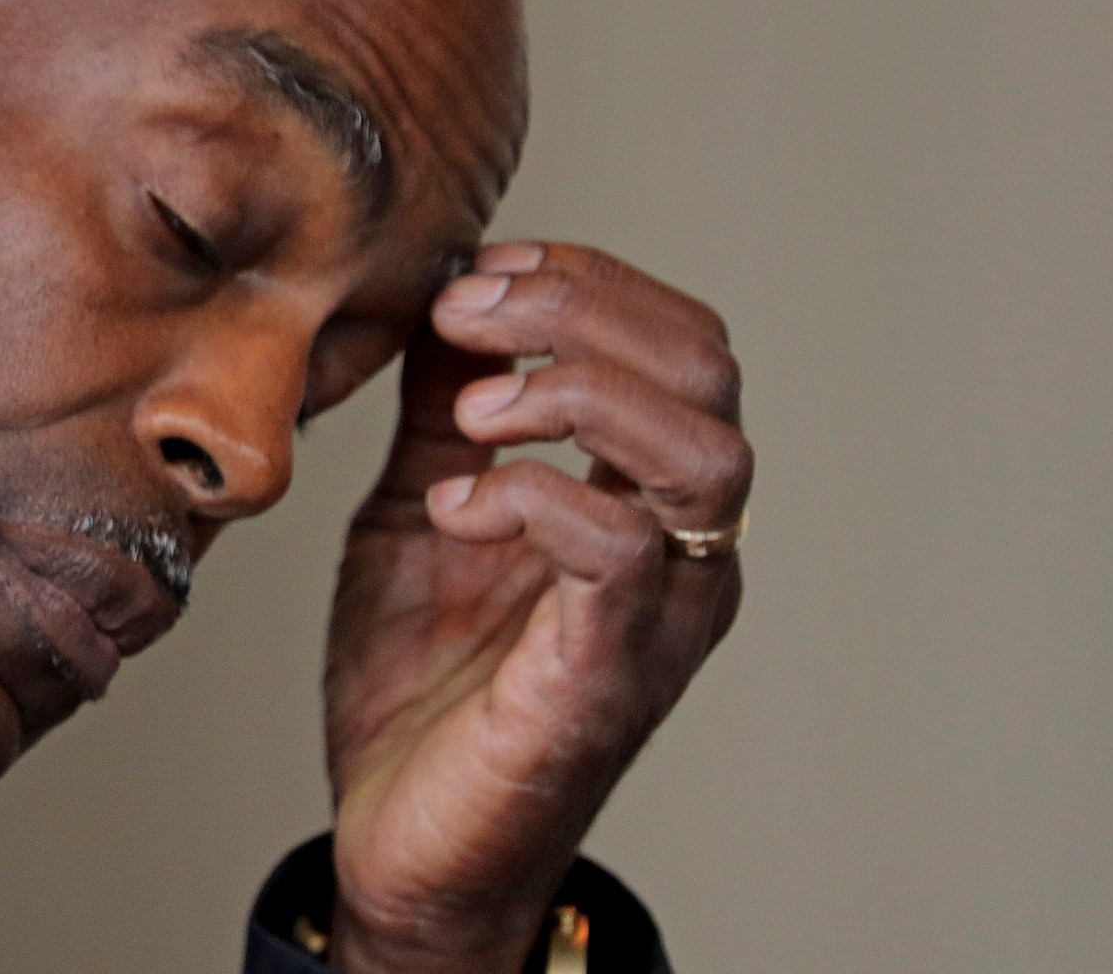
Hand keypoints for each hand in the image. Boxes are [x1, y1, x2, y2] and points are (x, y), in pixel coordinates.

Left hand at [320, 242, 749, 972]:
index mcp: (649, 498)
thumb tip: (445, 293)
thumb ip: (445, 408)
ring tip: (469, 413)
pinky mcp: (605, 672)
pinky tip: (453, 503)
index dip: (585, 279)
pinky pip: (620, 550)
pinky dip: (532, 494)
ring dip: (577, 393)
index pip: (678, 339)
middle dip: (580, 307)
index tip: (473, 271)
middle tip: (465, 310)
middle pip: (707, 369)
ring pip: (704, 453)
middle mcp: (684, 549)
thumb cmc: (426, 684)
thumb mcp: (424, 506)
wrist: (404, 842)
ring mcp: (660, 613)